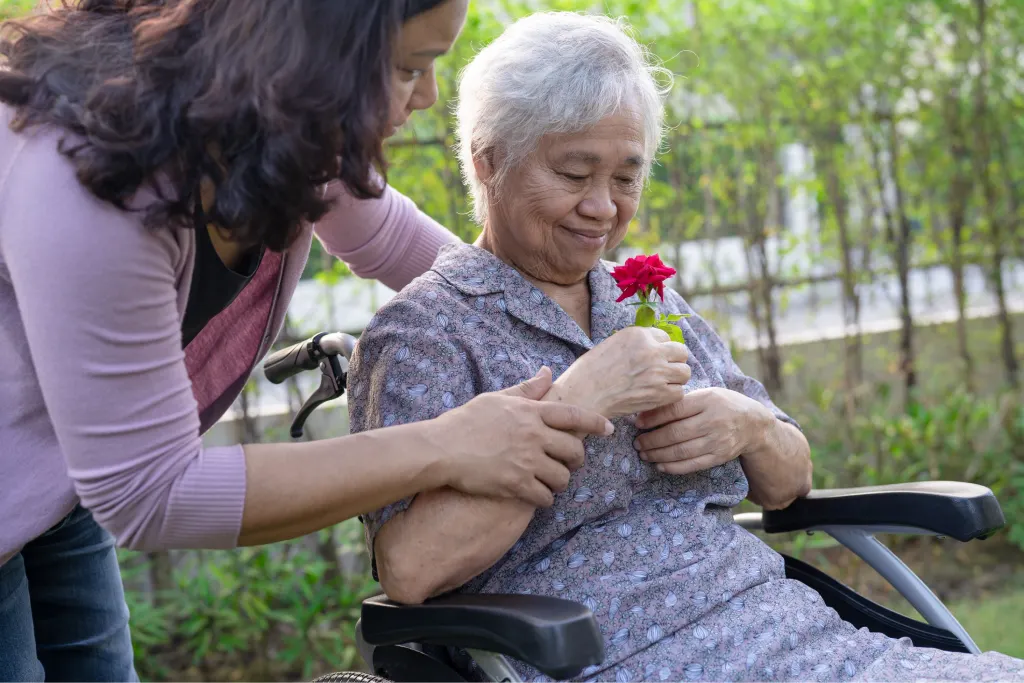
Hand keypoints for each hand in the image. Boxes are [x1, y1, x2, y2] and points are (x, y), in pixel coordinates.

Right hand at [428, 367, 613, 507]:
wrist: (441, 448)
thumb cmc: (466, 421)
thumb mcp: (497, 398)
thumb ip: (527, 389)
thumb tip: (548, 372)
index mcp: (531, 412)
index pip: (574, 416)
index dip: (595, 423)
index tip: (609, 429)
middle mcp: (533, 436)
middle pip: (574, 450)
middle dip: (577, 459)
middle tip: (570, 462)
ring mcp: (526, 461)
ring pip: (562, 477)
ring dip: (561, 481)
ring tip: (553, 481)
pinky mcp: (515, 484)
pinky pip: (545, 496)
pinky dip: (546, 498)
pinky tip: (538, 496)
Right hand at [552, 326, 690, 417]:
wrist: (584, 395)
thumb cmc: (590, 371)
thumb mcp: (612, 344)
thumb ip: (636, 344)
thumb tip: (653, 347)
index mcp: (638, 334)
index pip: (664, 337)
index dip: (659, 348)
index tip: (651, 358)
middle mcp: (651, 350)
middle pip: (681, 352)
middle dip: (674, 360)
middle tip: (663, 370)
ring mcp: (657, 372)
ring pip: (685, 372)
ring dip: (675, 378)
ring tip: (662, 384)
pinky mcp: (659, 394)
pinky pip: (679, 392)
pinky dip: (670, 395)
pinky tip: (657, 396)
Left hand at [633, 387, 772, 474]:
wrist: (753, 424)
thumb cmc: (721, 405)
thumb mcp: (706, 395)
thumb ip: (681, 402)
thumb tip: (648, 412)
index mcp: (707, 400)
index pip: (675, 409)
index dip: (653, 418)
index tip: (637, 423)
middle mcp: (713, 420)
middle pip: (675, 433)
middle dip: (652, 440)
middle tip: (637, 443)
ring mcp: (717, 440)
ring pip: (681, 451)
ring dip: (658, 455)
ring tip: (644, 454)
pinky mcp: (719, 457)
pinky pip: (692, 465)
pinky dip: (673, 467)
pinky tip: (660, 465)